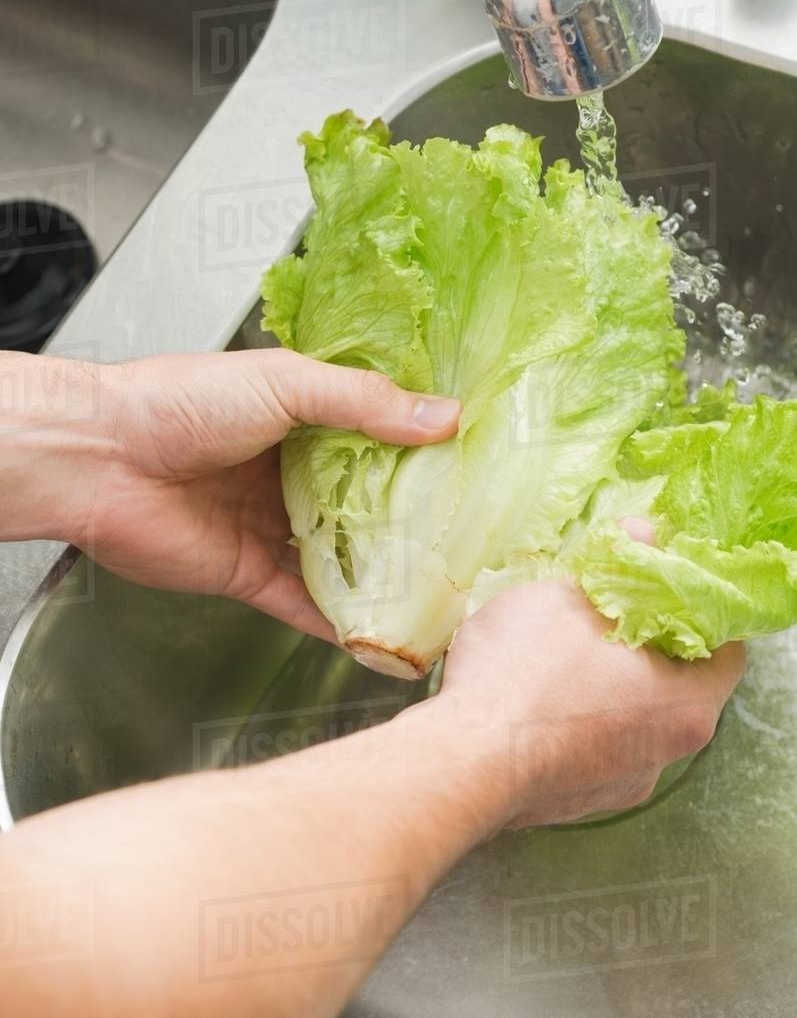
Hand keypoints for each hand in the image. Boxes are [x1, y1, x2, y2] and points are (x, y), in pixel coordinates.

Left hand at [3, 350, 458, 640]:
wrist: (102, 459)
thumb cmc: (180, 402)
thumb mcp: (286, 383)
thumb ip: (364, 403)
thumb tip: (444, 418)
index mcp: (300, 420)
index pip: (377, 439)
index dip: (422, 452)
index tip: (474, 467)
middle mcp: (289, 474)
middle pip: (365, 504)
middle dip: (412, 520)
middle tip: (472, 537)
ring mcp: (271, 527)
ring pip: (341, 557)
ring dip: (383, 575)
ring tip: (443, 591)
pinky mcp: (249, 574)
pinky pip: (304, 604)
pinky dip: (341, 622)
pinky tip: (382, 634)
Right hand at [440, 578, 744, 824]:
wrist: (463, 762)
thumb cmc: (522, 674)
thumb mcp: (568, 596)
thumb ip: (620, 568)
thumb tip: (645, 536)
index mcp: (685, 704)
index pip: (726, 655)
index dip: (699, 616)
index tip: (666, 593)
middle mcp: (667, 755)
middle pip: (678, 689)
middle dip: (645, 650)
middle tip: (607, 615)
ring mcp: (623, 785)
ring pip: (632, 722)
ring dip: (609, 689)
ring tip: (562, 656)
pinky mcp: (581, 802)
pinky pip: (593, 750)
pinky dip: (577, 723)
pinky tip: (537, 699)